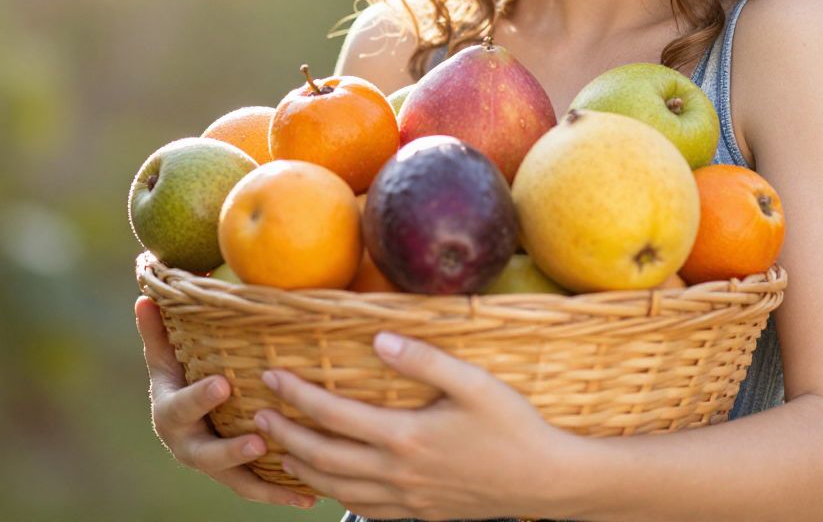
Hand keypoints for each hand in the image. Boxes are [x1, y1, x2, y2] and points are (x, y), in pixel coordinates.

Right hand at [135, 296, 316, 508]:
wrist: (182, 421)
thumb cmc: (178, 376)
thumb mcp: (165, 356)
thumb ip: (158, 331)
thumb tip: (144, 297)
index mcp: (171, 414)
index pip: (181, 408)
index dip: (200, 398)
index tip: (223, 384)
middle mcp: (189, 446)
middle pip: (206, 456)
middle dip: (231, 451)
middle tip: (259, 442)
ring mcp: (213, 466)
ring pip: (236, 480)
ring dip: (265, 483)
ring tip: (296, 481)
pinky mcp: (236, 477)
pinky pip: (258, 490)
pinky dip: (282, 495)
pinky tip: (311, 498)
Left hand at [253, 331, 579, 519]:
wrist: (544, 481)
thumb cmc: (513, 425)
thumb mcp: (474, 383)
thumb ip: (424, 359)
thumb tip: (378, 339)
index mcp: (404, 436)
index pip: (333, 415)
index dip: (297, 395)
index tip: (272, 377)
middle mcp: (396, 473)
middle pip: (322, 455)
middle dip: (285, 433)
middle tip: (257, 413)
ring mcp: (405, 499)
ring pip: (336, 488)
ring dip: (301, 467)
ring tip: (278, 448)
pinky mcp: (418, 513)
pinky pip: (361, 509)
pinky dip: (333, 495)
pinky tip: (329, 485)